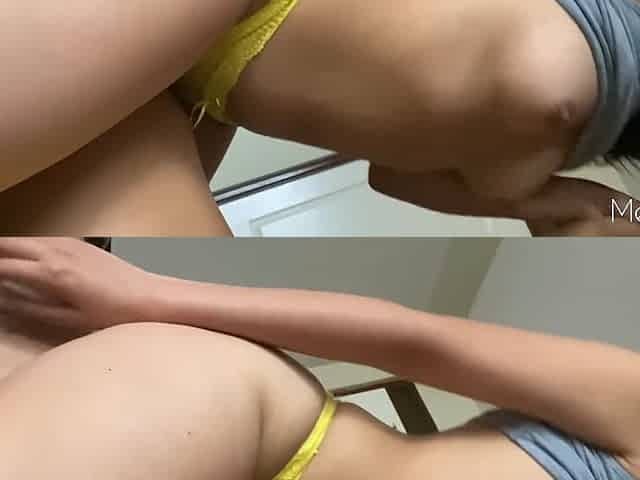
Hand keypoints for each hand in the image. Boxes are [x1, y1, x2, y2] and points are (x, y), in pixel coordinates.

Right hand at [0, 238, 163, 329]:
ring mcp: (69, 244)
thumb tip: (4, 300)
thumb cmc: (112, 315)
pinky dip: (25, 243)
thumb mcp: (68, 319)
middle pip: (9, 244)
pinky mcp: (81, 243)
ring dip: (7, 246)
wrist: (150, 297)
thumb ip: (32, 308)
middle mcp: (56, 252)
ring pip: (25, 238)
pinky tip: (22, 252)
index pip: (2, 267)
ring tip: (1, 259)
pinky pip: (42, 238)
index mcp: (50, 273)